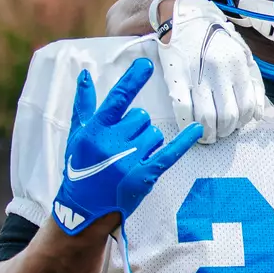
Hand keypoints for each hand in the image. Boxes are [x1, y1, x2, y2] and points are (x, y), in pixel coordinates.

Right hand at [52, 60, 202, 235]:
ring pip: (154, 134)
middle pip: (141, 118)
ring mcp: (128, 160)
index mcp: (95, 130)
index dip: (132, 80)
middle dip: (136, 128)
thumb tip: (86, 74)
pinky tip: (196, 129)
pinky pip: (169, 153)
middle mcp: (111, 143)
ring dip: (147, 143)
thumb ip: (84, 104)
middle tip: (121, 146)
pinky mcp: (143, 176)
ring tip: (129, 158)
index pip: (117, 99)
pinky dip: (183, 141)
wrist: (84, 208)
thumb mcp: (77, 136)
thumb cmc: (80, 168)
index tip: (146, 64)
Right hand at [157, 0, 267, 142]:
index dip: (241, 123)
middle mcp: (220, 71)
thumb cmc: (218, 40)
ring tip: (206, 136)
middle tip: (219, 133)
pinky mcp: (176, 76)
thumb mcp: (244, 56)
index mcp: (238, 66)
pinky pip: (182, 108)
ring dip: (207, 133)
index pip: (246, 106)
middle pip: (227, 116)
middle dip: (224, 131)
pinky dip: (187, 124)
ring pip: (206, 117)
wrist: (187, 17)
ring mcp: (197, 74)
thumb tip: (258, 115)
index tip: (235, 126)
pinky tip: (190, 129)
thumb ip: (254, 84)